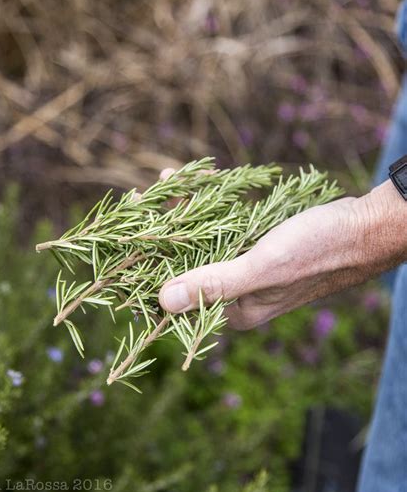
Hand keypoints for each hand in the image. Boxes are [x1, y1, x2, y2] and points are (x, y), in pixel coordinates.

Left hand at [159, 180, 406, 329]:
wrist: (366, 226)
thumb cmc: (319, 250)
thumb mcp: (264, 266)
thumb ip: (215, 284)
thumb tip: (162, 302)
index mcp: (236, 310)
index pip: (180, 294)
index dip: (149, 265)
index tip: (126, 234)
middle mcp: (238, 292)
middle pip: (188, 263)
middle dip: (161, 230)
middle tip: (138, 198)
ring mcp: (249, 266)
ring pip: (205, 239)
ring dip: (184, 210)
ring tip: (166, 181)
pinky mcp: (259, 243)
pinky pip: (225, 224)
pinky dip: (211, 203)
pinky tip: (201, 181)